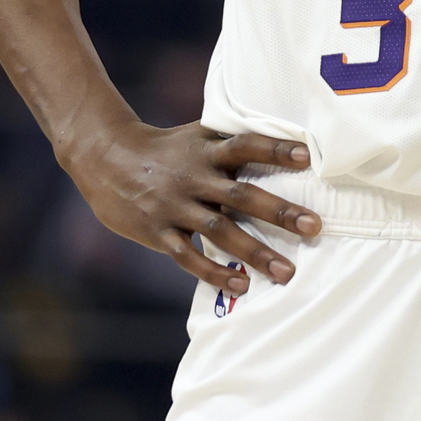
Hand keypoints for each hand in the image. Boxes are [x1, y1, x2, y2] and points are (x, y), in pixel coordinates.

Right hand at [61, 119, 321, 294]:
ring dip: (255, 252)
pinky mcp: (157, 232)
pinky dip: (214, 273)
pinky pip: (188, 257)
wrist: (106, 157)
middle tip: (314, 226)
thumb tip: (288, 145)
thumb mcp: (198, 135)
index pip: (246, 145)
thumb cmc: (167, 148)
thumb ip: (232, 144)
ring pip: (220, 231)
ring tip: (287, 272)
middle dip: (279, 211)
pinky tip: (242, 285)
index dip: (276, 150)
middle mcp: (193, 177)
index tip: (308, 156)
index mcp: (206, 149)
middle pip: (241, 195)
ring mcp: (174, 206)